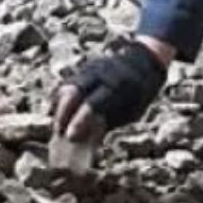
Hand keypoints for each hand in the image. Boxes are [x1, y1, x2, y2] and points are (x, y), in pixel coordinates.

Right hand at [52, 37, 171, 141]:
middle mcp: (103, 74)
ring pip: (67, 86)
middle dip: (63, 112)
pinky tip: (59, 113)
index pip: (93, 104)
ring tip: (58, 124)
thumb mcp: (130, 111)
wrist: (144, 61)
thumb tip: (82, 141)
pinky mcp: (84, 67)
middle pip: (74, 91)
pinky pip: (67, 83)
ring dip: (59, 107)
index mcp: (119, 86)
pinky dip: (60, 99)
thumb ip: (107, 122)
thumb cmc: (138, 95)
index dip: (80, 121)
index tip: (70, 136)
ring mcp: (91, 67)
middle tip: (58, 131)